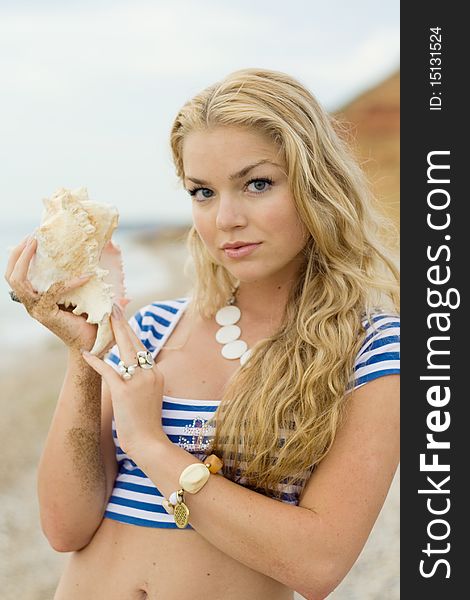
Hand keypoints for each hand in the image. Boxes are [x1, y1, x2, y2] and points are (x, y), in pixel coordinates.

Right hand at [4, 235, 97, 350]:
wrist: (91, 342)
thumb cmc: (86, 318)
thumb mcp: (77, 293)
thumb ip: (72, 279)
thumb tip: (83, 255)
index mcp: (35, 298)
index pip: (16, 275)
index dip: (20, 256)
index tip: (33, 237)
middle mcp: (31, 303)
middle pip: (11, 276)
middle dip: (18, 254)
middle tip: (32, 237)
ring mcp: (35, 309)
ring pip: (19, 282)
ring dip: (25, 259)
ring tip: (36, 243)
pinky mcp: (46, 314)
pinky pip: (53, 291)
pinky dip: (69, 282)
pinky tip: (86, 276)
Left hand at [81, 304, 166, 456]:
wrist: (149, 443)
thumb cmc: (146, 423)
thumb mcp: (150, 397)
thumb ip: (142, 381)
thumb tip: (128, 371)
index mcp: (156, 374)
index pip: (142, 348)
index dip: (131, 332)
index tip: (123, 320)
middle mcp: (150, 373)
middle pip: (135, 342)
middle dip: (123, 324)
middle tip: (113, 308)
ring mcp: (138, 382)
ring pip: (125, 350)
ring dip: (113, 333)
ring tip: (104, 319)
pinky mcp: (124, 391)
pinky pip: (108, 370)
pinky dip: (96, 361)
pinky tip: (86, 353)